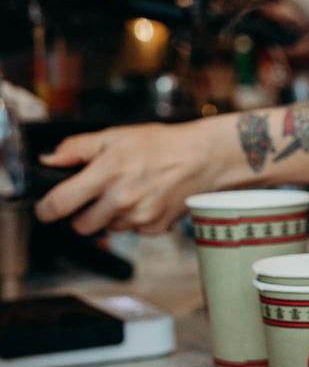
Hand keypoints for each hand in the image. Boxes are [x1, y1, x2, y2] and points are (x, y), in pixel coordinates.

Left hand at [35, 121, 220, 235]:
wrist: (203, 159)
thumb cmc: (163, 145)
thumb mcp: (116, 135)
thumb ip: (77, 148)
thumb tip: (49, 160)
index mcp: (107, 173)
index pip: (60, 204)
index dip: (46, 209)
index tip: (46, 209)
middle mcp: (121, 199)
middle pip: (81, 226)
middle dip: (82, 215)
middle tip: (95, 197)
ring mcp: (139, 216)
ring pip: (108, 229)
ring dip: (111, 216)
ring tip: (129, 193)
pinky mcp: (155, 228)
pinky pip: (133, 231)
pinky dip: (135, 219)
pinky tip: (146, 200)